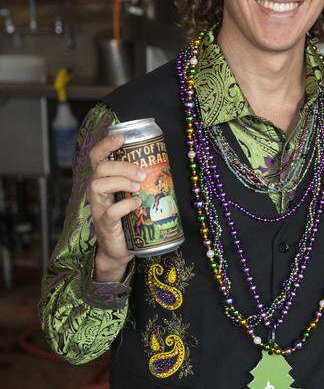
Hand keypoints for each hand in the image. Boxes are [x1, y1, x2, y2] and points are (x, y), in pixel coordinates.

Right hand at [86, 134, 142, 281]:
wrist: (119, 249)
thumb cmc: (127, 218)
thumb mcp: (131, 194)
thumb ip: (139, 180)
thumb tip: (162, 162)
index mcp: (104, 181)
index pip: (97, 157)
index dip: (106, 145)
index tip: (122, 138)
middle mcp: (97, 193)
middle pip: (99, 169)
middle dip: (122, 166)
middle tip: (142, 173)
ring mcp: (98, 208)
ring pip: (97, 185)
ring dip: (121, 181)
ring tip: (138, 186)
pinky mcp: (105, 225)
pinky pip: (111, 212)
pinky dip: (125, 205)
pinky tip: (136, 204)